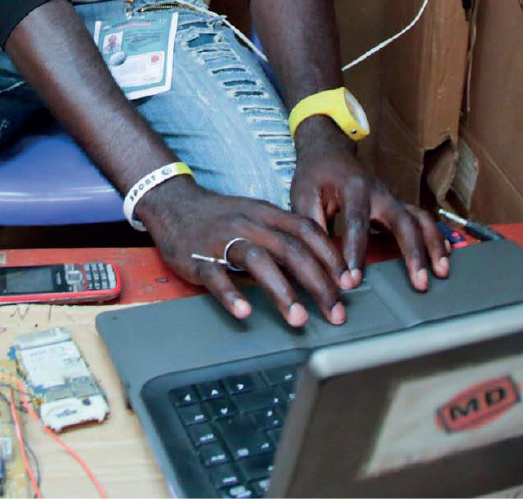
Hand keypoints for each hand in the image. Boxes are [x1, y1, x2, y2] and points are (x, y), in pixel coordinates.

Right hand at [135, 176, 355, 327]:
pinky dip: (230, 294)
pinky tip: (244, 312)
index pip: (307, 231)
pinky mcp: (198, 257)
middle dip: (317, 283)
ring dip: (282, 292)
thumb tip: (319, 266)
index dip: (330, 257)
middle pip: (290, 250)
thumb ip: (283, 236)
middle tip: (335, 312)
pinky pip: (216, 276)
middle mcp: (249, 224)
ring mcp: (223, 239)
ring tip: (298, 319)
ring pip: (258, 261)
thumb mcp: (256, 216)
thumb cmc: (221, 215)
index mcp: (267, 214)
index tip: (348, 284)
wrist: (174, 203)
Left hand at [291, 116, 449, 290]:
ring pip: (420, 219)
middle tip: (420, 283)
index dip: (356, 253)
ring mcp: (391, 198)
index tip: (353, 280)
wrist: (328, 152)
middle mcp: (379, 193)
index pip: (358, 223)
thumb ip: (311, 226)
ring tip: (441, 273)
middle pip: (404, 221)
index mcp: (354, 189)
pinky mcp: (396, 206)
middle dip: (414, 252)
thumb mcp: (303, 195)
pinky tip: (443, 258)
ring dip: (433, 245)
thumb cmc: (315, 175)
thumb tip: (317, 260)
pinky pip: (421, 220)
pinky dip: (435, 238)